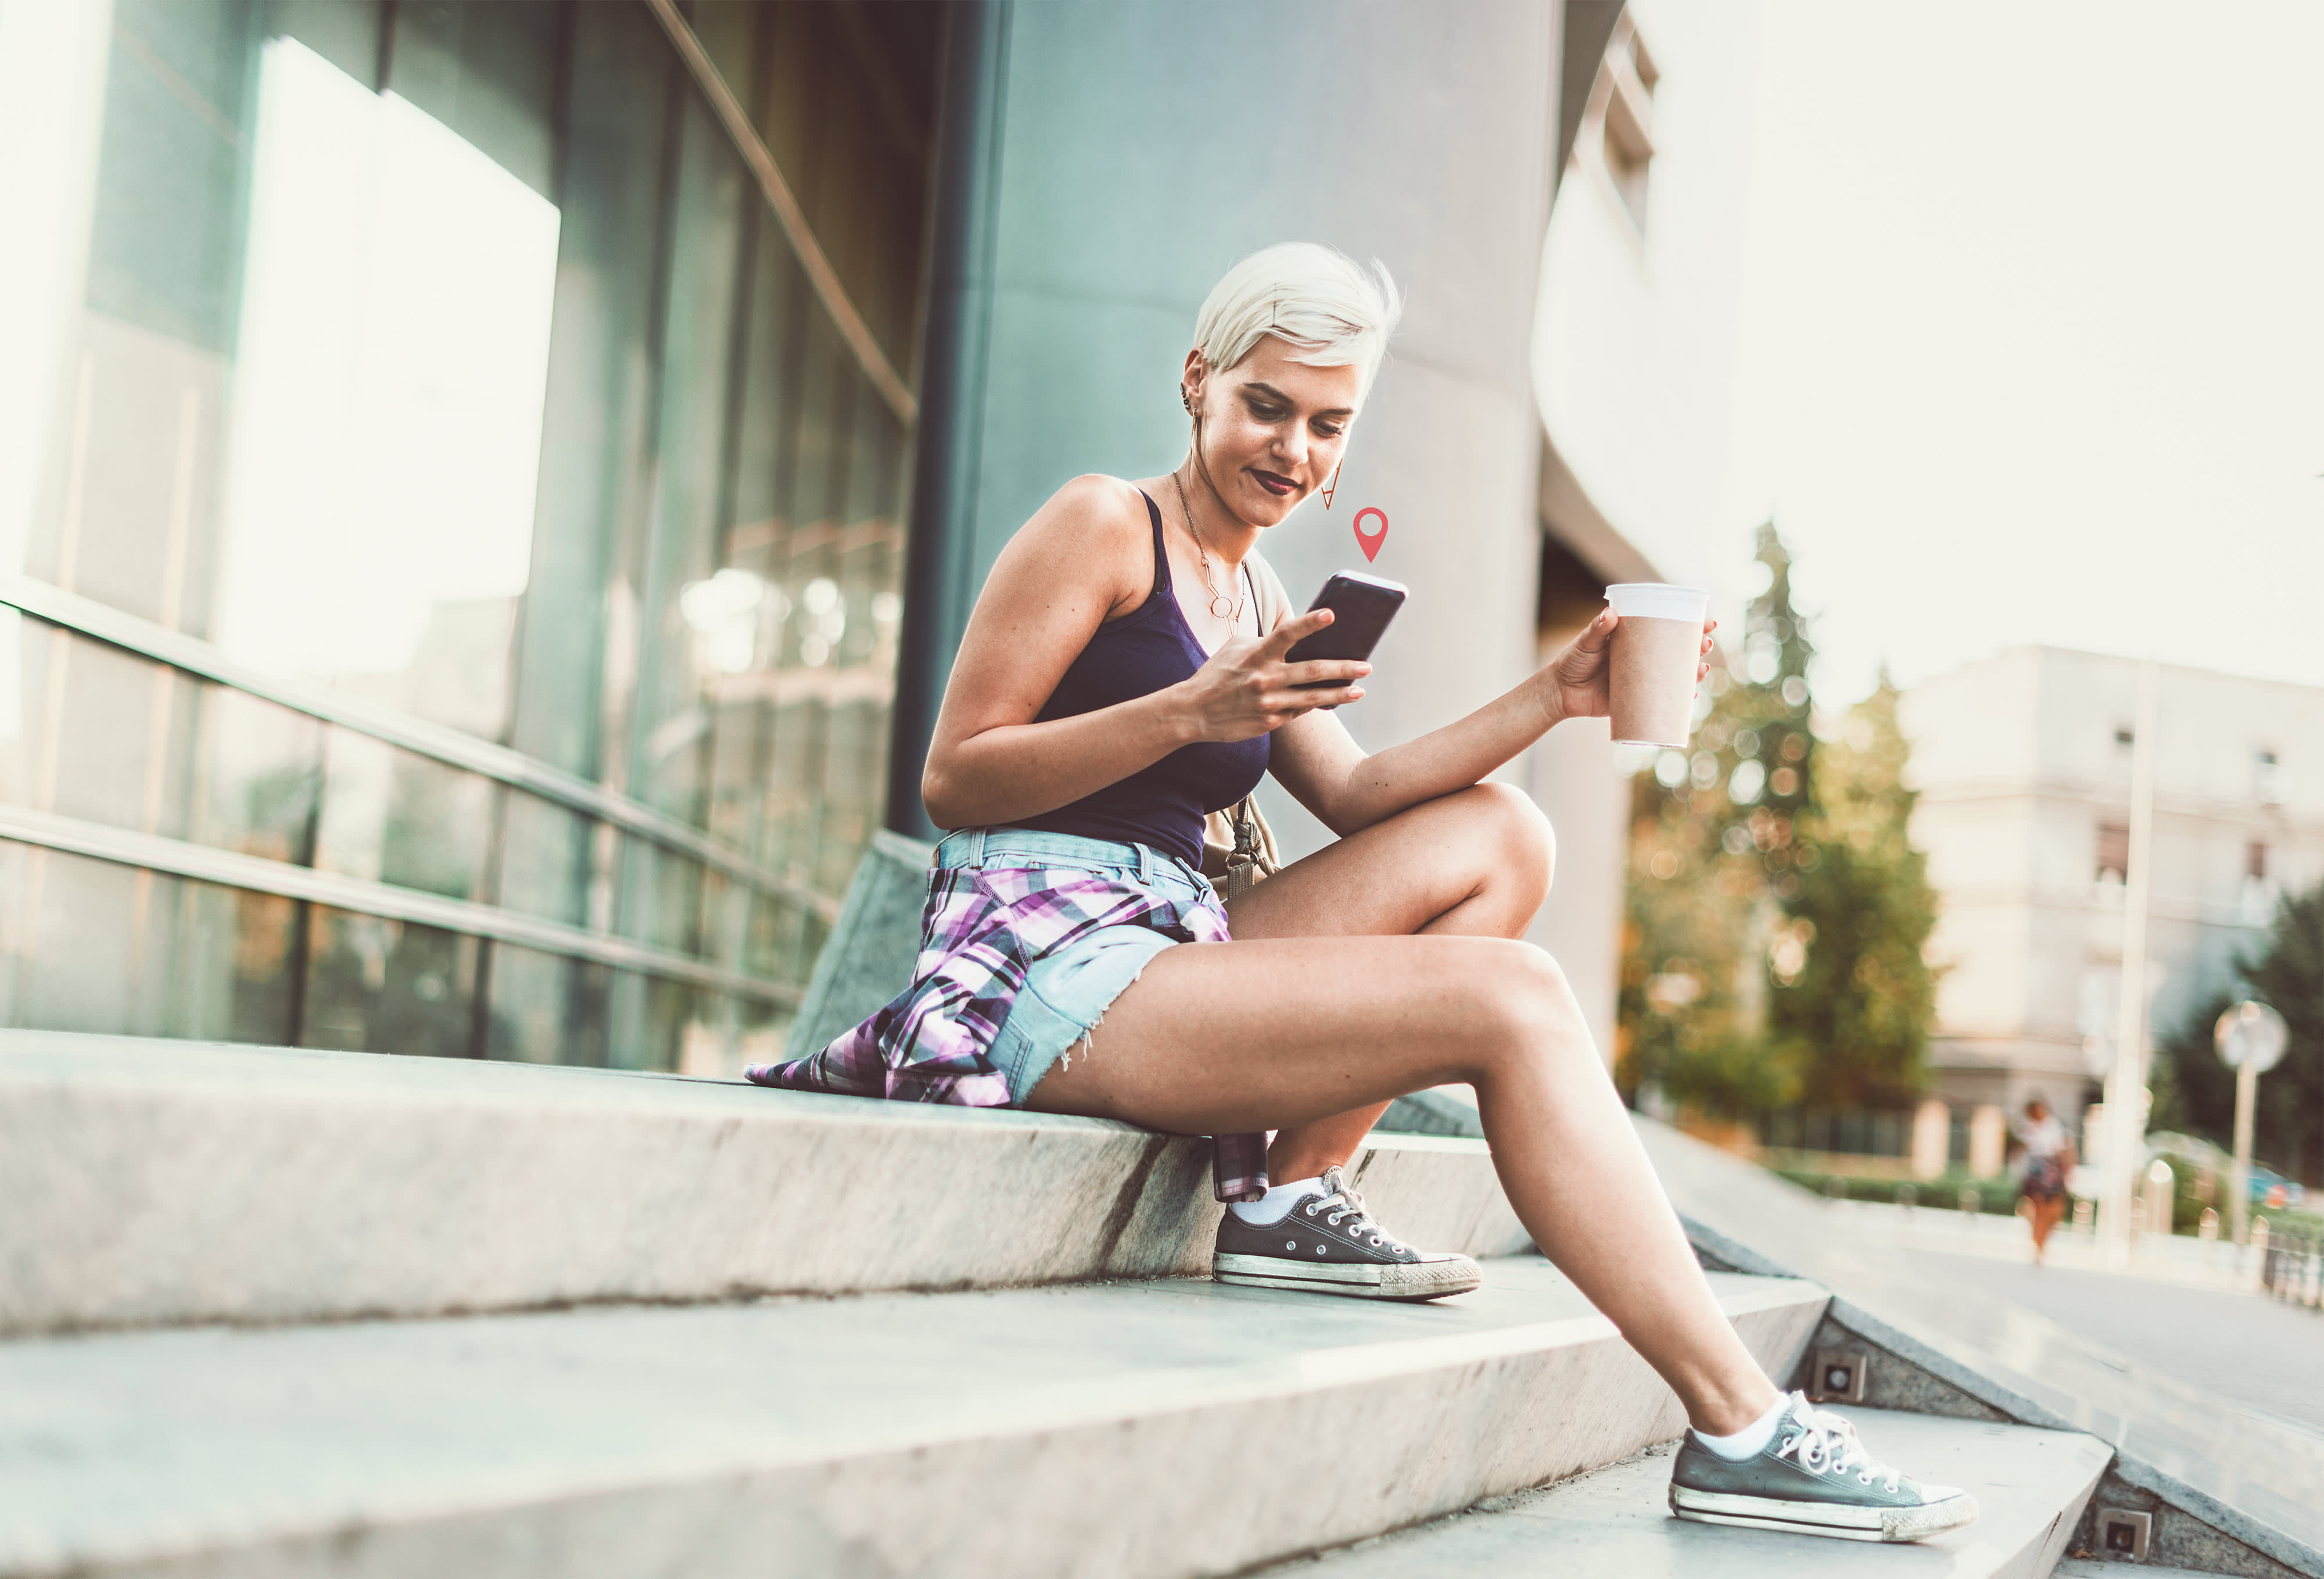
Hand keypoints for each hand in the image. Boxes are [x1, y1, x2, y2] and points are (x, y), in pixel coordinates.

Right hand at [1171, 608, 1369, 741]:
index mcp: (1256, 654)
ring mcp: (1269, 703)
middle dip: (1343, 669)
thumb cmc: (1217, 674)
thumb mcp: (1236, 649)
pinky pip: (1300, 711)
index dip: (1310, 623)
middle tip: (1366, 666)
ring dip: (1340, 693)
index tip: (1332, 614)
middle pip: (1312, 671)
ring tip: (1360, 690)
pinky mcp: (1270, 722)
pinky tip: (1331, 700)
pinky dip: (1315, 704)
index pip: (1287, 634)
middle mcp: (1265, 679)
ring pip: (1313, 697)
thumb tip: (1296, 637)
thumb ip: (1265, 642)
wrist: (1193, 712)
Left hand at [1537, 607, 1715, 725]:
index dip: (1692, 624)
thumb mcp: (1585, 642)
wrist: (1560, 693)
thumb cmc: (1572, 661)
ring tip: (1701, 670)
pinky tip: (1690, 698)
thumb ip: (1597, 629)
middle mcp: (1644, 658)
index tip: (1707, 621)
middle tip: (1705, 645)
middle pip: (1679, 651)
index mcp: (1637, 639)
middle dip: (1698, 648)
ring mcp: (1643, 679)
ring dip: (1694, 673)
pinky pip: (1664, 701)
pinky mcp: (1638, 700)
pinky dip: (1679, 700)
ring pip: (1676, 676)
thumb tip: (1611, 614)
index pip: (1669, 627)